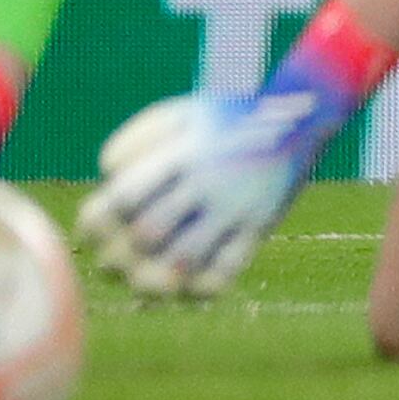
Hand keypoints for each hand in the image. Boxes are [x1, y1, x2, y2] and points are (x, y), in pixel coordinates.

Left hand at [78, 90, 336, 300]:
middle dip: (122, 255)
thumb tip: (107, 176)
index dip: (99, 221)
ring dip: (155, 278)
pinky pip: (225, 272)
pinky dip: (199, 288)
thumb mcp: (182, 113)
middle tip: (114, 261)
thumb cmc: (228, 116)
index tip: (95, 227)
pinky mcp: (260, 226)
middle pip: (149, 234)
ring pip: (185, 261)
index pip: (126, 197)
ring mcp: (237, 207)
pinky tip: (186, 286)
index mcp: (185, 152)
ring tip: (145, 280)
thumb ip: (138, 141)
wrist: (303, 112)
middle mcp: (209, 181)